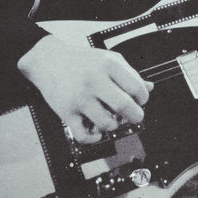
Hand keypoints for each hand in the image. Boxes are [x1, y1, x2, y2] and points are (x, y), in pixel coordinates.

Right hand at [17, 35, 152, 143]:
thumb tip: (149, 88)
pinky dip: (94, 139)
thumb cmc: (81, 61)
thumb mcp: (108, 59)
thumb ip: (129, 73)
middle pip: (125, 106)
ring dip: (114, 125)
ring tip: (111, 118)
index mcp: (108, 65)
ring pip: (107, 124)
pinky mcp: (66, 112)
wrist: (48, 60)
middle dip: (135, 116)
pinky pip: (85, 136)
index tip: (139, 101)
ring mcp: (79, 97)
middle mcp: (94, 80)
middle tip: (133, 116)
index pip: (137, 88)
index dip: (143, 99)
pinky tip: (96, 131)